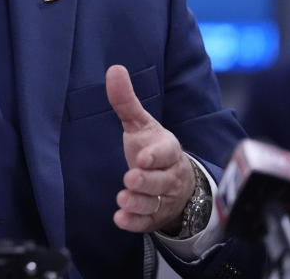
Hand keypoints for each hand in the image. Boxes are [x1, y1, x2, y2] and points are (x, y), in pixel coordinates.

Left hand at [105, 64, 194, 232]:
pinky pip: (148, 222)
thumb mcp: (140, 124)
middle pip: (160, 181)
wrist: (175, 182)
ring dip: (139, 202)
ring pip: (154, 203)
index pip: (166, 152)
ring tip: (123, 199)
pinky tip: (120, 219)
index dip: (156, 156)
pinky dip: (135, 222)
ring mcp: (163, 197)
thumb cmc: (153, 149)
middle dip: (146, 181)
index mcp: (167, 150)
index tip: (142, 157)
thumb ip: (126, 101)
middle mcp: (169, 175)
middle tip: (130, 178)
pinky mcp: (155, 215)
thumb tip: (114, 69)